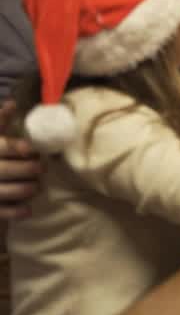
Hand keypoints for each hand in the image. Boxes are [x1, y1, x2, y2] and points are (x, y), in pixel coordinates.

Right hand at [0, 102, 40, 219]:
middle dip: (26, 169)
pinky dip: (16, 211)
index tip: (29, 149)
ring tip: (35, 186)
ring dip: (25, 189)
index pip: (1, 146)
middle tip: (41, 168)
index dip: (15, 148)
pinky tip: (28, 208)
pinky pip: (1, 211)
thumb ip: (1, 123)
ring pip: (4, 191)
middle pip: (3, 170)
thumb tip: (12, 102)